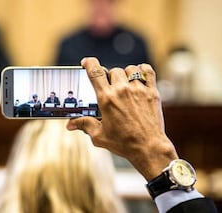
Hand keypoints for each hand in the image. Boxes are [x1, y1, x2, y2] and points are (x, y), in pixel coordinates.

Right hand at [66, 57, 177, 179]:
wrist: (149, 148)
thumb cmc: (124, 143)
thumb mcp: (99, 136)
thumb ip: (84, 125)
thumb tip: (70, 124)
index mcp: (106, 99)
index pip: (95, 72)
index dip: (89, 63)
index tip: (86, 62)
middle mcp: (122, 90)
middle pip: (112, 70)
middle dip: (109, 77)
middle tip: (110, 88)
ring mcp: (138, 90)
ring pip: (129, 69)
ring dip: (125, 74)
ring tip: (125, 85)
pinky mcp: (152, 92)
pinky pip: (148, 71)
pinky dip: (143, 70)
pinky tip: (139, 77)